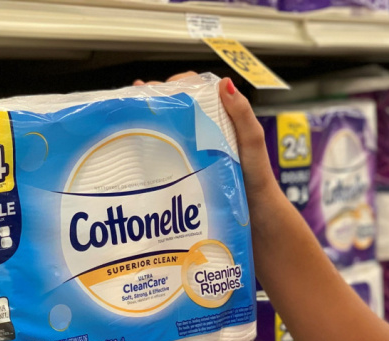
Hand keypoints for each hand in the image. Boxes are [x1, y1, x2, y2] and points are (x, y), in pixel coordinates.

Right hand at [134, 72, 278, 198]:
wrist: (255, 209)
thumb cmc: (256, 173)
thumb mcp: (251, 139)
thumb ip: (241, 112)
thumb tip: (224, 82)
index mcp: (222, 113)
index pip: (196, 87)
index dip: (176, 84)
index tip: (157, 89)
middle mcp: (206, 125)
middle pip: (179, 104)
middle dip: (157, 99)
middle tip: (137, 102)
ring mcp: (196, 145)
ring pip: (172, 125)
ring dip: (153, 119)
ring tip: (132, 116)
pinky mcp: (189, 163)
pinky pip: (170, 149)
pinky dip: (155, 144)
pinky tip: (139, 144)